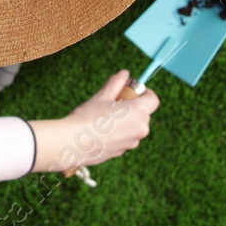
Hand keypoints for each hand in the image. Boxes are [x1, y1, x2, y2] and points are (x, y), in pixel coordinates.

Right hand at [27, 70, 159, 172]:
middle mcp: (140, 129)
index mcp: (139, 112)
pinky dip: (118, 132)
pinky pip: (125, 137)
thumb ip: (117, 82)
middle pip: (143, 113)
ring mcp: (132, 143)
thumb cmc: (88, 117)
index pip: (153, 99)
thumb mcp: (103, 95)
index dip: (144, 93)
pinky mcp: (122, 151)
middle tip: (113, 102)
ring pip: (133, 126)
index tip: (131, 90)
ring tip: (104, 117)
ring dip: (125, 120)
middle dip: (132, 106)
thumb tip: (124, 74)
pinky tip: (100, 130)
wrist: (72, 143)